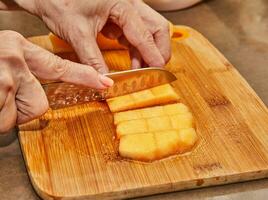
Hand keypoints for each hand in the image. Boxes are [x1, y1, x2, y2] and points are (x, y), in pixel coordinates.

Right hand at [0, 31, 112, 132]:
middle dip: (23, 108)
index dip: (84, 78)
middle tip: (2, 99)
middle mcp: (14, 58)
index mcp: (19, 47)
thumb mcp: (2, 60)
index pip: (60, 67)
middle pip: (41, 103)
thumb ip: (25, 72)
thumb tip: (40, 92)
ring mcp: (5, 76)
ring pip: (25, 113)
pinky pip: (6, 122)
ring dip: (7, 114)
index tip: (105, 83)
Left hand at [15, 0, 170, 71]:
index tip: (157, 71)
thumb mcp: (77, 34)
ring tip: (140, 69)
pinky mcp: (118, 16)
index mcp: (121, 4)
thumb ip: (93, 59)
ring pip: (147, 31)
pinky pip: (134, 33)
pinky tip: (132, 61)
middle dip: (158, 49)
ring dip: (147, 51)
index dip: (152, 54)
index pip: (144, 33)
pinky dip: (135, 48)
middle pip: (156, 27)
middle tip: (154, 69)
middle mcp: (128, 4)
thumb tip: (105, 80)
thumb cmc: (58, 2)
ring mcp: (124, 10)